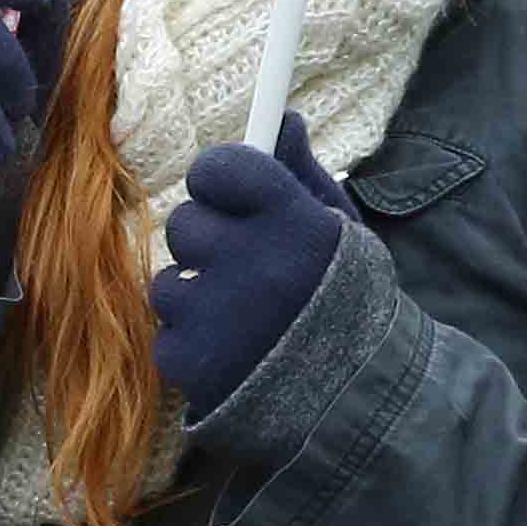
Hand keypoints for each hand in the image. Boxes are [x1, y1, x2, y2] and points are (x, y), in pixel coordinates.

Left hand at [152, 113, 351, 419]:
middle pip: (185, 224)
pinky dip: (192, 345)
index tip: (231, 198)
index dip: (219, 182)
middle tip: (246, 270)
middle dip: (209, 243)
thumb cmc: (352, 307)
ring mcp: (215, 314)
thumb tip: (284, 120)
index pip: (217, 167)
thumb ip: (302, 175)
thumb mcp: (343, 234)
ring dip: (196, 298)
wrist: (361, 405)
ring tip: (245, 321)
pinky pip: (166, 335)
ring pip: (169, 282)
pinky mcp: (191, 362)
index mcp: (290, 221)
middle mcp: (249, 261)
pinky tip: (235, 355)